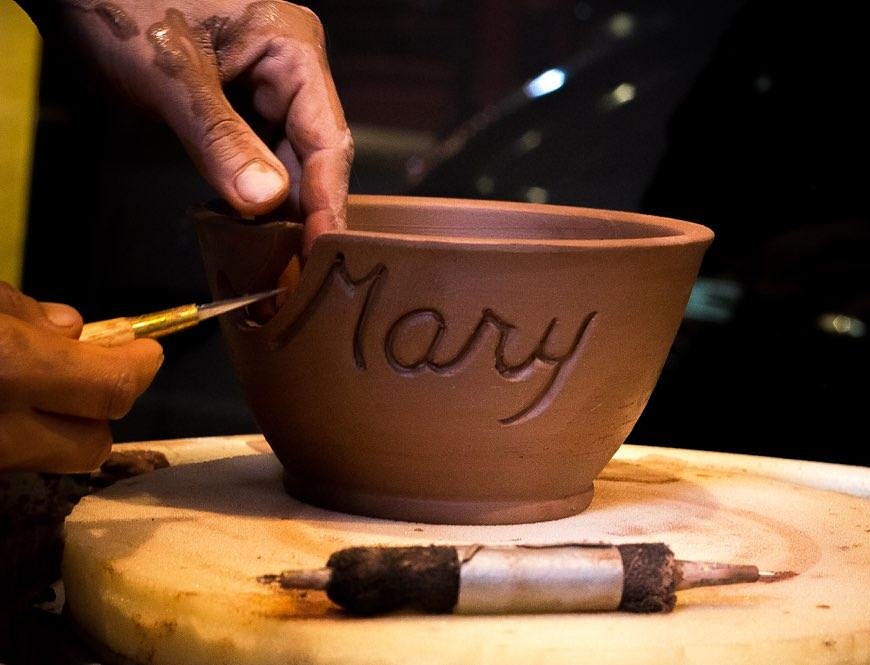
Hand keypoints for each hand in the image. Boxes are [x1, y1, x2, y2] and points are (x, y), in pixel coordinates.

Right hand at [0, 283, 163, 472]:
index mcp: (10, 369)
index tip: (146, 350)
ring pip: (48, 461)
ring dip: (54, 428)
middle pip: (91, 445)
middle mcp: (2, 434)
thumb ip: (23, 312)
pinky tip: (1, 404)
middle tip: (84, 372)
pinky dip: (16, 434)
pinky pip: (12, 460)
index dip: (139, 367)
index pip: (111, 386)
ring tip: (29, 387)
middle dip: (100, 411)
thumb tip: (70, 326)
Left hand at [47, 0, 352, 250]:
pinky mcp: (235, 110)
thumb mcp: (171, 75)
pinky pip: (253, 161)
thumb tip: (265, 201)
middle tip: (299, 274)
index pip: (327, 137)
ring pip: (284, 164)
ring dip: (277, 214)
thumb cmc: (119, 4)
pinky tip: (250, 235)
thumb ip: (219, 138)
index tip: (323, 250)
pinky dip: (249, 198)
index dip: (327, 199)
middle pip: (311, 157)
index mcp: (291, 49)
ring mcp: (261, 92)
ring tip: (277, 265)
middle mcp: (286, 72)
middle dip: (303, 215)